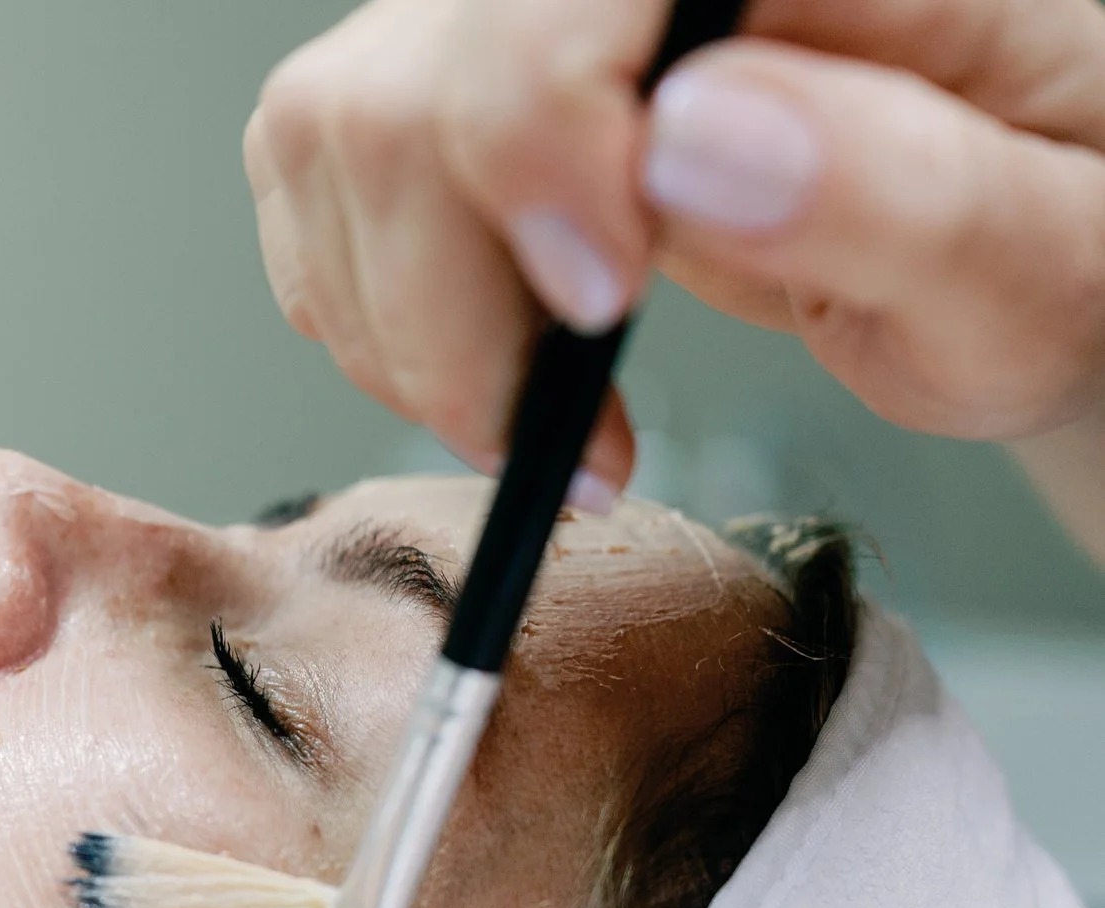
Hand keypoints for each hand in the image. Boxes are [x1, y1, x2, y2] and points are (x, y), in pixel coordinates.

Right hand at [247, 0, 1104, 503]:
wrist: (1020, 244)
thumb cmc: (1057, 242)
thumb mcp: (1047, 256)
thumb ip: (903, 188)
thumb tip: (693, 137)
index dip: (533, 142)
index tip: (602, 305)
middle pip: (406, 79)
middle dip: (451, 296)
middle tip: (576, 428)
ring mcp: (527, 16)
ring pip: (331, 135)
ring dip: (403, 328)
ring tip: (545, 415)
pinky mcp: (457, 87)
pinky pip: (316, 185)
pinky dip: (375, 319)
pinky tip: (496, 364)